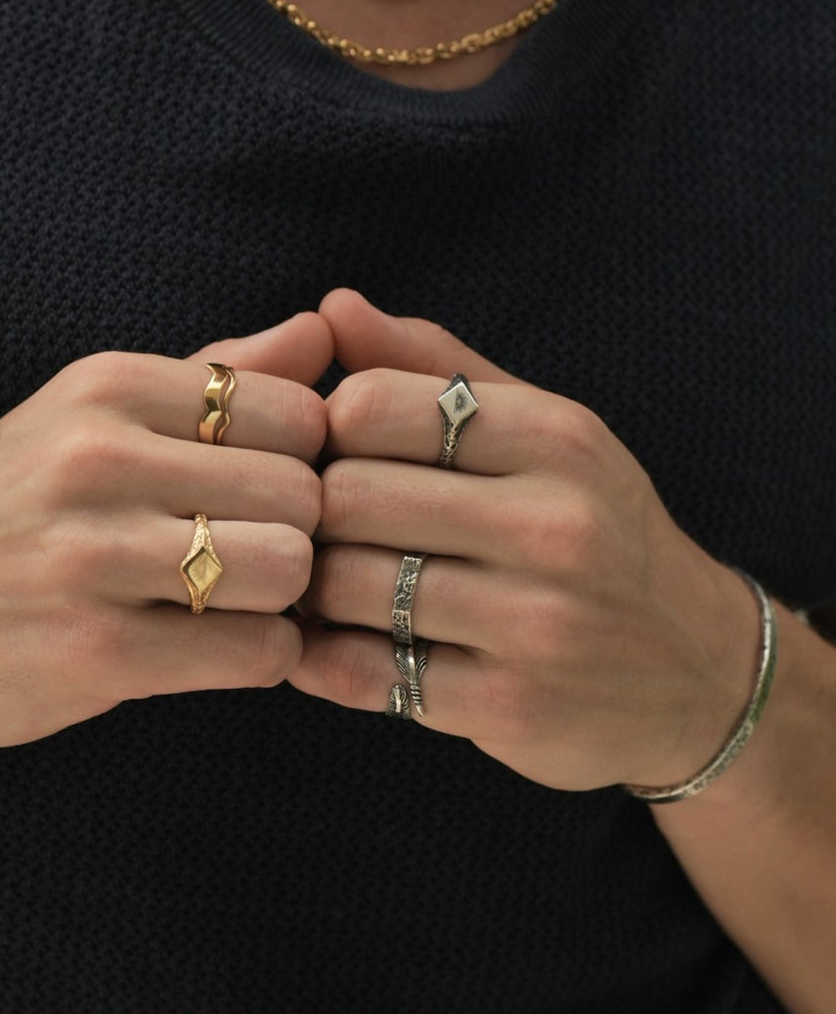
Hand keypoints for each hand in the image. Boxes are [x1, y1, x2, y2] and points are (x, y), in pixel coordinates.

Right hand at [0, 312, 332, 748]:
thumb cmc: (12, 509)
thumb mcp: (94, 414)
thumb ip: (215, 374)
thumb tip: (321, 330)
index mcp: (108, 386)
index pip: (297, 409)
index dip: (307, 461)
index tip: (270, 493)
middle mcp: (97, 458)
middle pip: (302, 493)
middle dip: (301, 535)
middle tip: (262, 556)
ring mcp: (91, 557)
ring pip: (287, 569)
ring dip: (283, 600)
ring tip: (239, 604)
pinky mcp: (94, 653)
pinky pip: (256, 652)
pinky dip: (260, 656)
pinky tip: (218, 650)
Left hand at [290, 289, 758, 790]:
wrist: (698, 671)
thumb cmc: (597, 530)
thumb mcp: (543, 430)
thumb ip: (435, 366)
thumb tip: (332, 306)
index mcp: (553, 438)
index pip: (370, 406)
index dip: (327, 431)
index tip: (340, 456)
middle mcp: (552, 526)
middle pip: (347, 497)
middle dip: (316, 514)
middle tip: (322, 528)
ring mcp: (534, 623)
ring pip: (345, 587)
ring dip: (316, 589)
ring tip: (328, 585)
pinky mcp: (508, 707)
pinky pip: (365, 674)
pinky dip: (328, 659)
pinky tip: (341, 646)